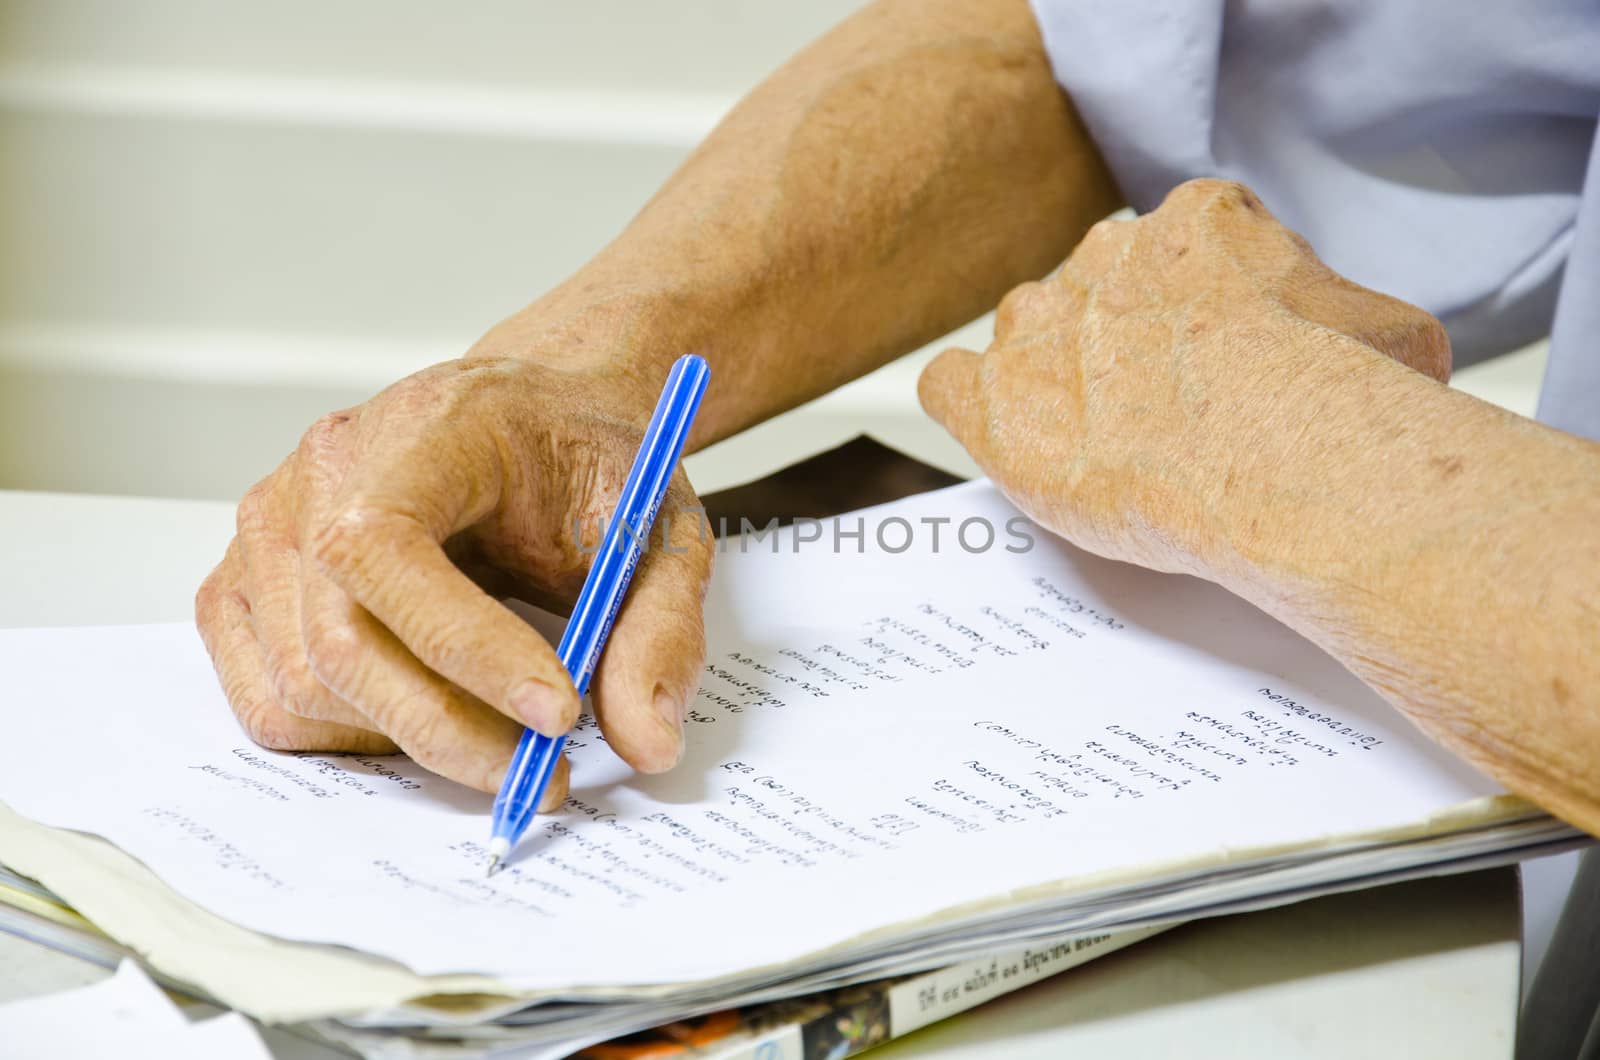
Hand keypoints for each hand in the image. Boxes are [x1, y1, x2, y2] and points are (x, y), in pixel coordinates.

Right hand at [195, 356, 711, 800]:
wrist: (538, 425)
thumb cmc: (582, 465)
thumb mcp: (658, 531)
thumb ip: (660, 630)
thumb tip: (648, 743)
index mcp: (420, 429)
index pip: (385, 546)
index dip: (464, 645)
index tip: (558, 713)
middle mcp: (320, 472)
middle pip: (338, 640)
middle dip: (449, 729)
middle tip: (544, 769)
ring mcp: (269, 530)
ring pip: (303, 687)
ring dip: (408, 741)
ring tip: (501, 733)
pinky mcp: (248, 584)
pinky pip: (270, 700)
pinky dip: (354, 737)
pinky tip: (432, 713)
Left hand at [918, 178, 1450, 582]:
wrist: (1279, 455)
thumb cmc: (1342, 395)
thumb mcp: (1390, 327)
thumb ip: (1346, 317)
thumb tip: (1360, 339)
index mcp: (1197, 223)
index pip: (1175, 254)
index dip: (1192, 320)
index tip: (1209, 369)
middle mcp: (1106, 255)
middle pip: (1094, 294)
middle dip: (1118, 351)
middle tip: (1158, 419)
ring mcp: (1038, 324)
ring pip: (1025, 337)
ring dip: (1049, 381)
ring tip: (1097, 444)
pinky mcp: (993, 398)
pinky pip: (950, 384)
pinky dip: (972, 410)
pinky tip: (1011, 443)